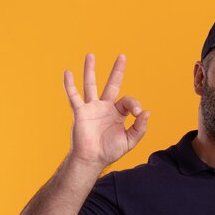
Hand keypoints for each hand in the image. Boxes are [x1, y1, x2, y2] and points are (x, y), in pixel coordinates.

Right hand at [63, 53, 149, 168]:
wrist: (92, 159)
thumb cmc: (110, 151)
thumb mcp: (129, 141)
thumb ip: (139, 128)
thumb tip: (146, 112)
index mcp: (118, 113)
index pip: (128, 101)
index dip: (134, 104)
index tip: (137, 113)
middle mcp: (105, 107)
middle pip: (112, 84)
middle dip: (117, 71)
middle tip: (122, 56)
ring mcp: (92, 108)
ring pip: (91, 85)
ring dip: (90, 70)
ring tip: (90, 55)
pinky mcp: (80, 112)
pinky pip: (74, 96)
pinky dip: (70, 85)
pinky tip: (68, 73)